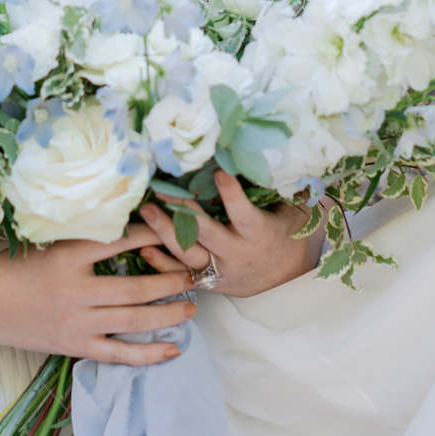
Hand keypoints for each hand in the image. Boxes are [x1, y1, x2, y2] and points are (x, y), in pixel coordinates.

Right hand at [0, 224, 195, 364]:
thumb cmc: (18, 265)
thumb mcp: (50, 242)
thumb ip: (87, 235)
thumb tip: (131, 219)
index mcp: (68, 256)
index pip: (120, 242)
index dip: (152, 234)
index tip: (177, 227)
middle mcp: (74, 291)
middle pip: (136, 288)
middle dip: (171, 281)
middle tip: (196, 272)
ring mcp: (75, 323)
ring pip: (133, 321)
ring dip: (168, 314)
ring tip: (192, 306)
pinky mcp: (73, 346)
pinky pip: (118, 354)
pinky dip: (148, 354)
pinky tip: (173, 348)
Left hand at [138, 171, 323, 298]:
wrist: (283, 279)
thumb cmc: (284, 236)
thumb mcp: (291, 214)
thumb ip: (279, 190)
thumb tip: (266, 156)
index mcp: (260, 236)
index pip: (244, 216)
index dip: (232, 196)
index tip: (220, 173)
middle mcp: (237, 254)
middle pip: (207, 235)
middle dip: (183, 213)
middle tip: (161, 190)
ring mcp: (219, 270)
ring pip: (188, 255)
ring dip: (164, 233)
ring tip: (147, 211)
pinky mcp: (206, 280)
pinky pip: (180, 273)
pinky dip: (161, 262)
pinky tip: (144, 245)